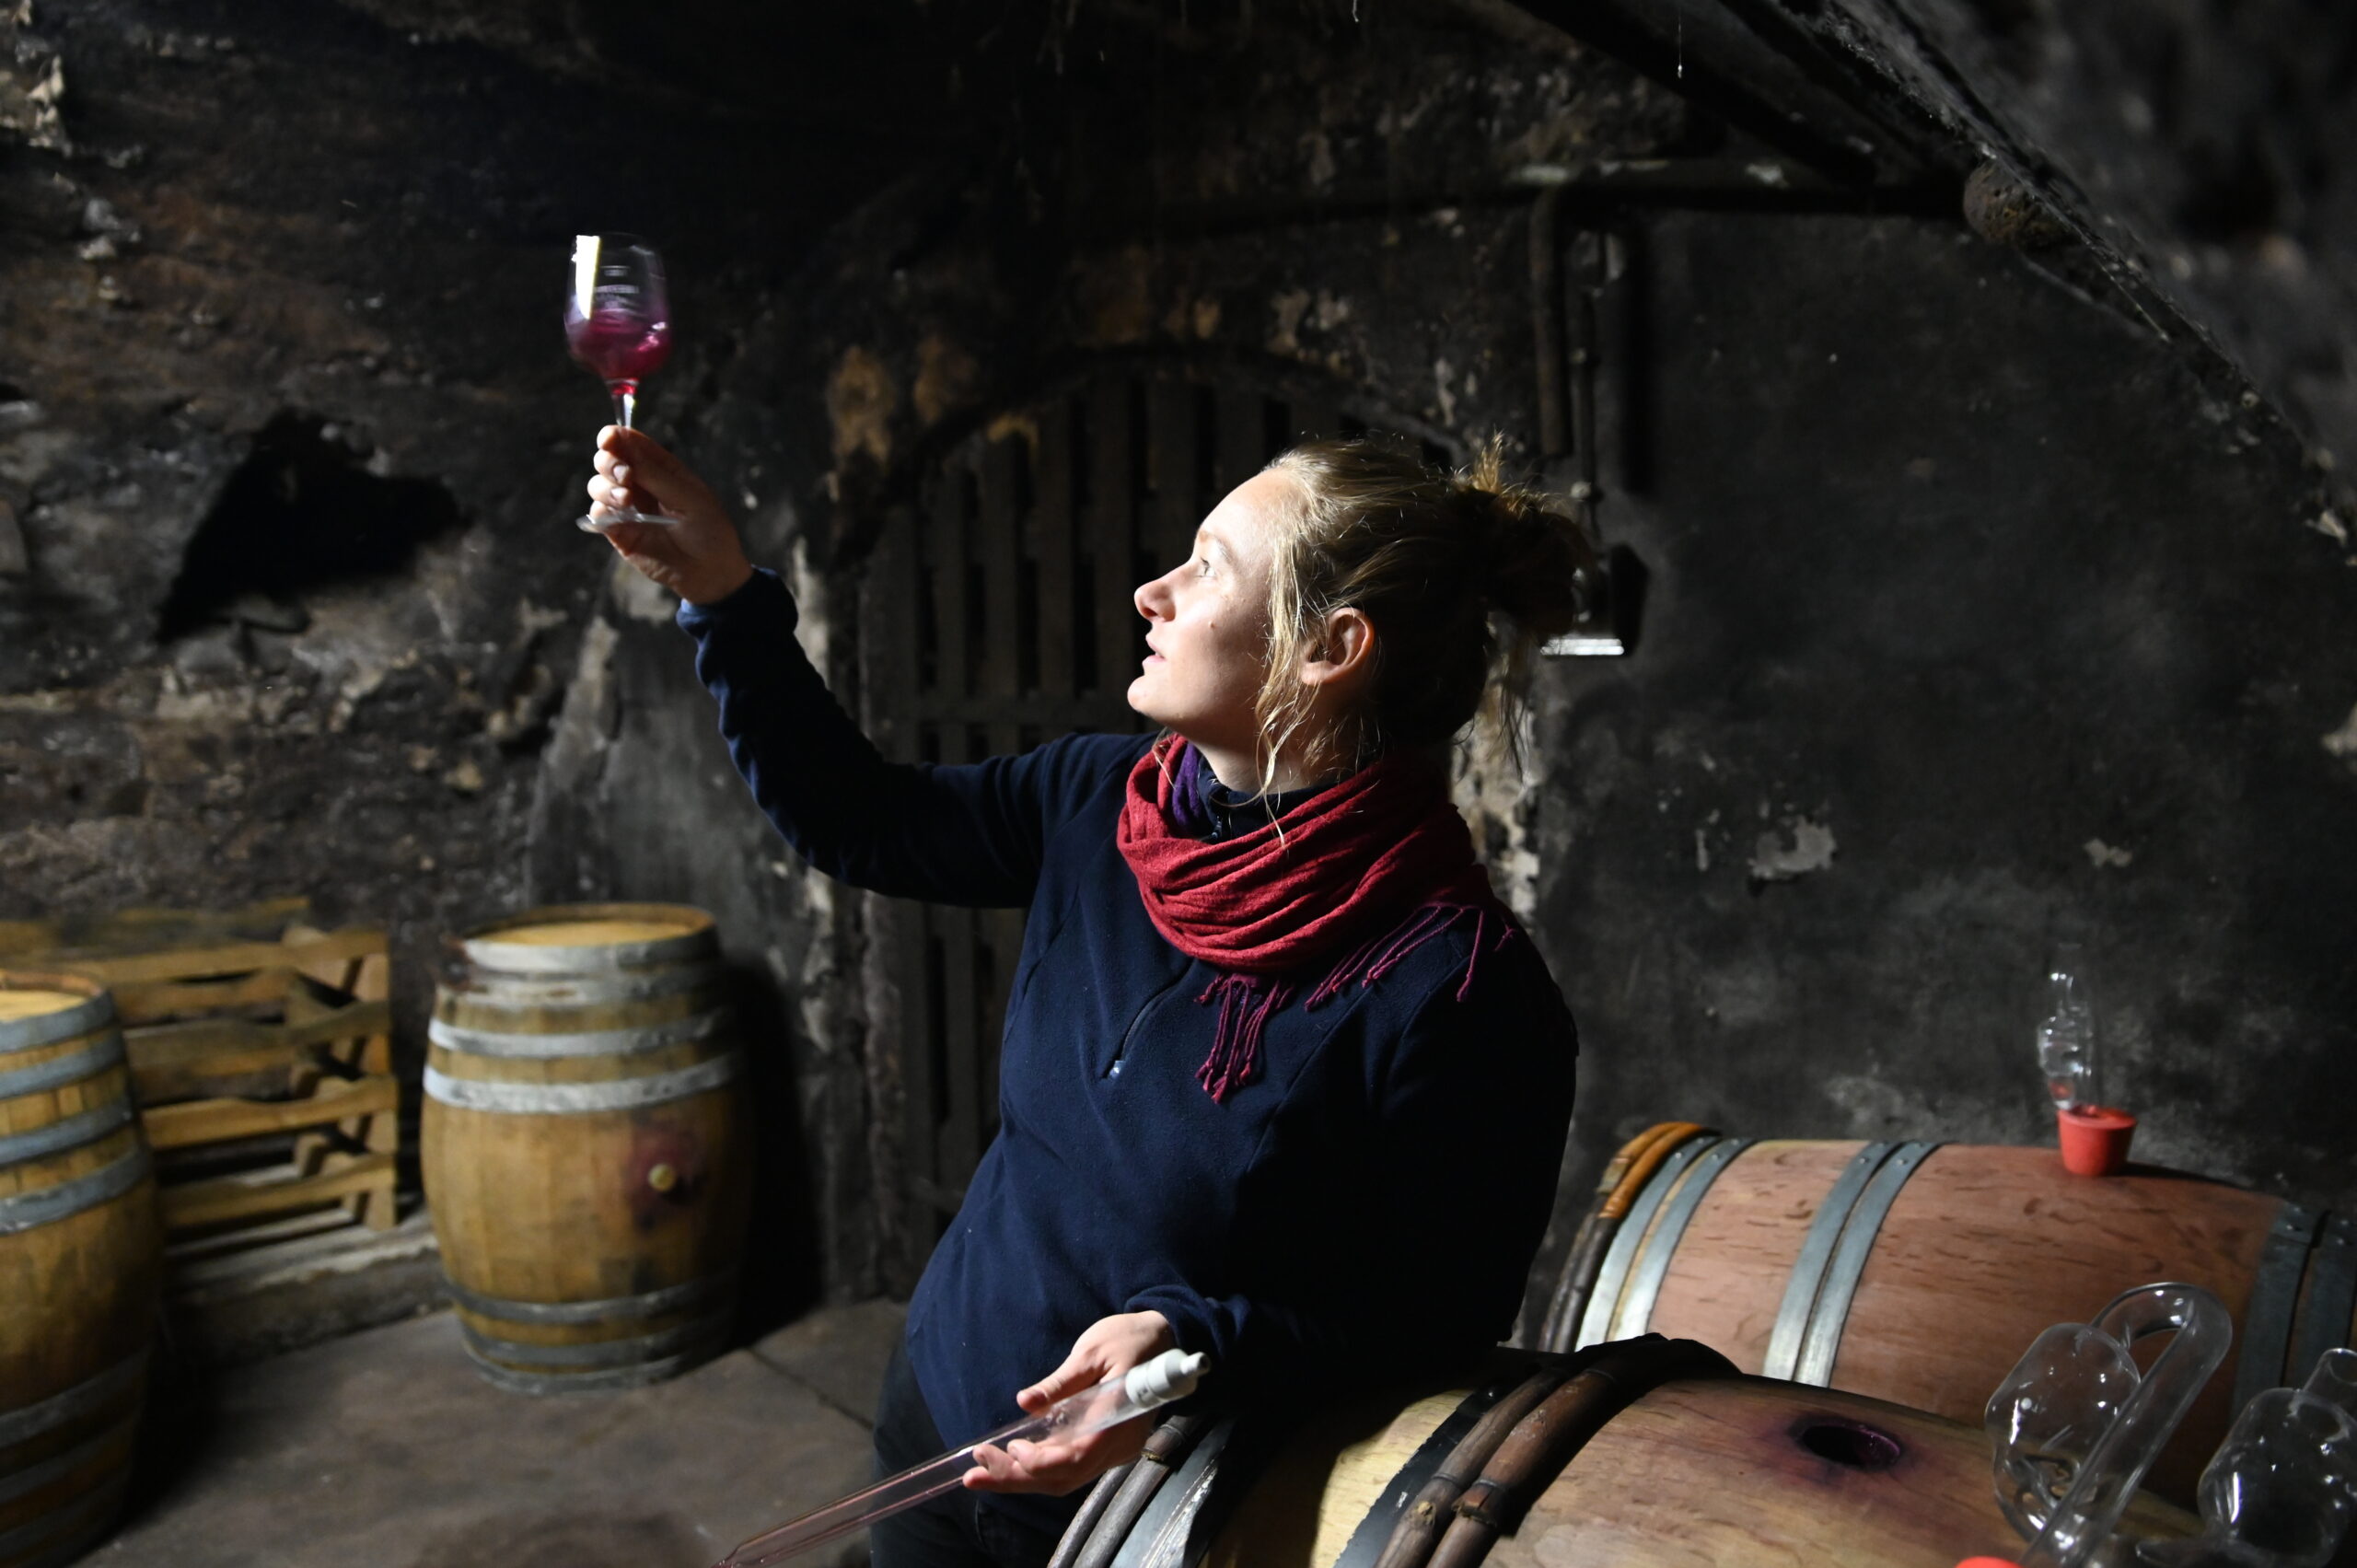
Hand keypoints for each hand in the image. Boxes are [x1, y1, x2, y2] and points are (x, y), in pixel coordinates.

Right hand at [586, 426, 754, 605]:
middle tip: (626, 475)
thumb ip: (657, 474)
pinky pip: (599, 514)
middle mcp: (640, 485)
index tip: (609, 439)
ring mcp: (628, 508)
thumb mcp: (690, 498)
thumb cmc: (709, 530)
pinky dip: (603, 510)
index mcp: (661, 469)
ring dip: (606, 487)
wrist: (711, 573)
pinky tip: (621, 515)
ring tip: (627, 499)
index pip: (631, 444)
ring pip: (598, 485)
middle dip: (609, 462)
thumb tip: (625, 443)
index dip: (616, 437)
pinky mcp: (620, 532)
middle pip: (607, 461)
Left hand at [963, 1311, 1174, 1496]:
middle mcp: (1119, 1446)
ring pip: (1065, 1479)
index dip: (1040, 1461)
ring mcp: (1116, 1451)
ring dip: (1022, 1478)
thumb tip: (1025, 1402)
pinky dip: (1040, 1469)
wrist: (1164, 1339)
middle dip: (1016, 1479)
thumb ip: (1061, 1383)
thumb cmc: (1129, 1339)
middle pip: (1064, 1478)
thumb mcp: (1092, 1351)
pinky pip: (1072, 1469)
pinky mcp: (1108, 1448)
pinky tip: (1012, 1461)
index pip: (1076, 1458)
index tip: (1012, 1447)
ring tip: (982, 1470)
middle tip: (974, 1473)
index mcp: (1118, 1420)